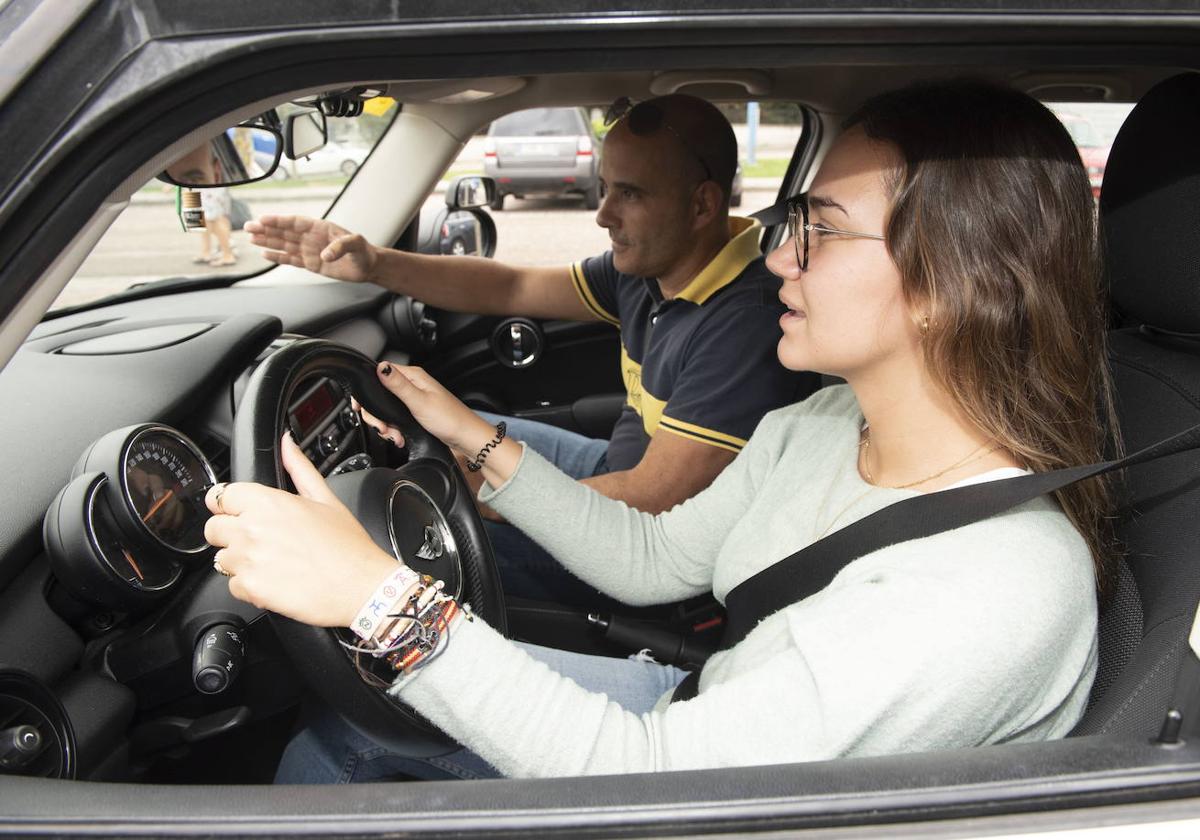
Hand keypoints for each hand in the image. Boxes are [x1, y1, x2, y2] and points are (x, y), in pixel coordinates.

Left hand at [203, 433, 399, 626]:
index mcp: (267, 502)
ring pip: (221, 559)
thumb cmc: (348, 546)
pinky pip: (233, 586)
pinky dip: (251, 587)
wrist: (361, 586)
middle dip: (231, 535)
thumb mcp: (326, 499)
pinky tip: (276, 581)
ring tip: (273, 563)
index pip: (220, 497)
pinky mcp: (250, 588)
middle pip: (213, 529)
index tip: (241, 514)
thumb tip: (287, 443)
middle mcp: (251, 528)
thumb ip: (299, 468)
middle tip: (261, 543)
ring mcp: (248, 559)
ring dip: (241, 562)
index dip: (231, 506)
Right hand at [244, 215, 377, 283]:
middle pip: (284, 232)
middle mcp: (311, 238)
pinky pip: (291, 259)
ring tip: (251, 238)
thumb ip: (341, 247)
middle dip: (266, 229)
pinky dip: (278, 257)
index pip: (295, 222)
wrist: (368, 266)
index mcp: (320, 228)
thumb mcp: (356, 245)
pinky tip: (265, 254)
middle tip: (248, 227)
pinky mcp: (311, 264)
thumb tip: (324, 256)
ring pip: (284, 244)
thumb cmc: (364, 252)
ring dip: (268, 241)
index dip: (279, 221)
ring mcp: (310, 250)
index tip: (263, 219)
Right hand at [353, 383, 506, 521]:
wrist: (466, 438)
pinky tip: (400, 437)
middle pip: (379, 395)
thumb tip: (380, 367)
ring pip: (386, 409)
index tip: (362, 407)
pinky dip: (394, 429)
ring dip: (386, 426)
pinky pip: (395, 418)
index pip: (379, 373)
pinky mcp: (415, 412)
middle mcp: (412, 385)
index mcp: (413, 376)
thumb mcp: (419, 402)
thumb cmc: (450, 420)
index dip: (368, 391)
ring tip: (395, 435)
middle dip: (377, 415)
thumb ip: (398, 385)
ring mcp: (413, 399)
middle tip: (384, 428)